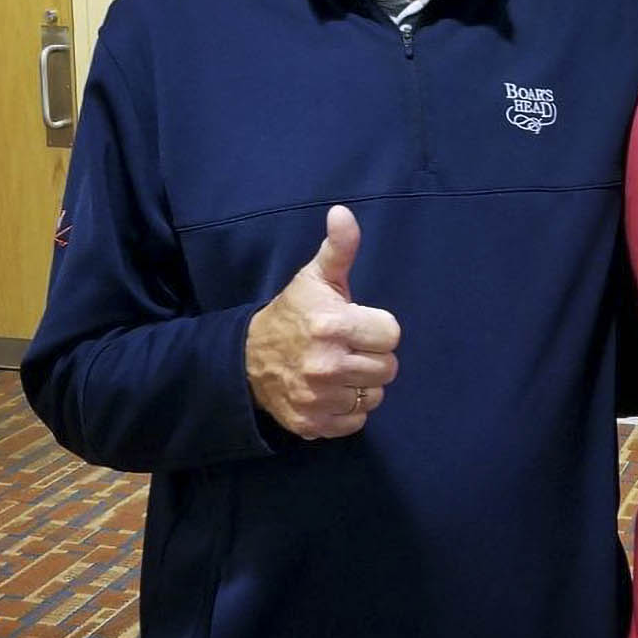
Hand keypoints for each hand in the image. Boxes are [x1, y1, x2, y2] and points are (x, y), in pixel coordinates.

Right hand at [245, 205, 400, 439]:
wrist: (246, 360)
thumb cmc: (292, 314)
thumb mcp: (315, 277)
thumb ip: (339, 247)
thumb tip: (343, 213)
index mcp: (332, 325)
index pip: (391, 335)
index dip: (377, 328)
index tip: (357, 324)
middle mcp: (325, 365)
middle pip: (388, 368)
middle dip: (372, 356)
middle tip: (349, 347)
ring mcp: (318, 399)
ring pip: (374, 396)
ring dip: (362, 384)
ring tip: (340, 368)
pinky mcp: (313, 424)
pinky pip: (357, 421)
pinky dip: (348, 409)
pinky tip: (331, 391)